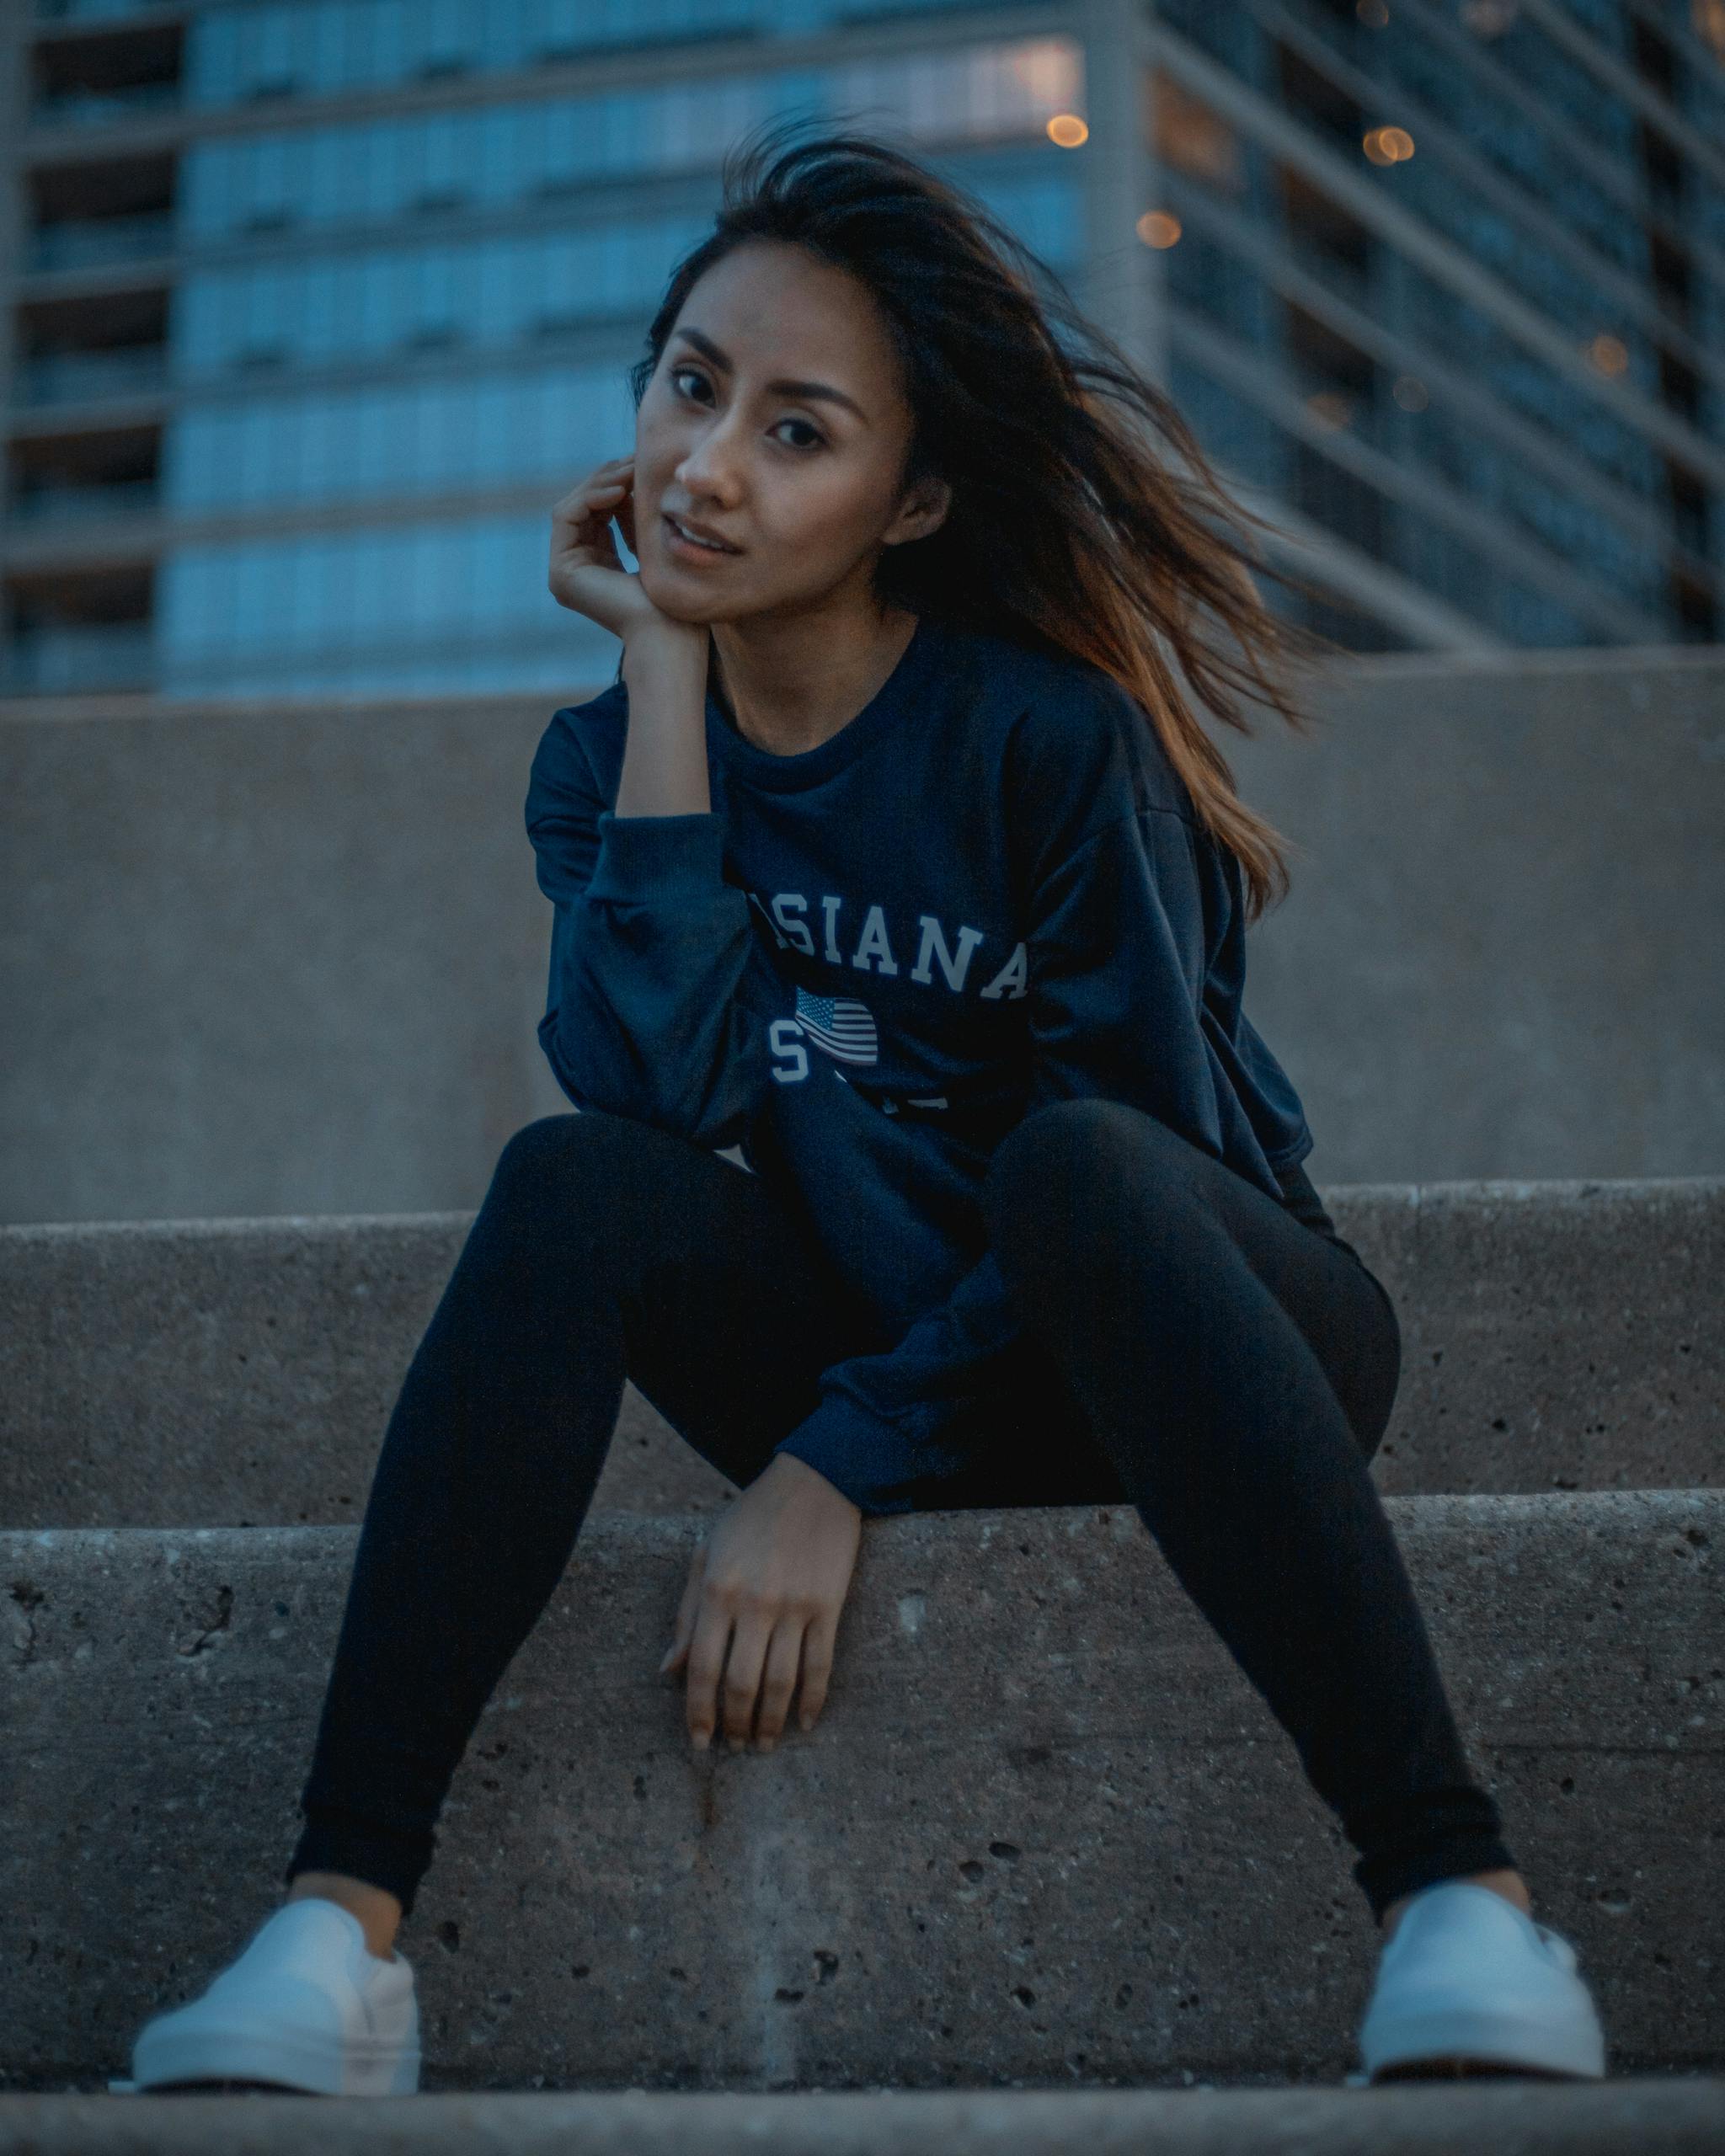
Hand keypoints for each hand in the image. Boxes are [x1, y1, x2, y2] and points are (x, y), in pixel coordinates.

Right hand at [548, 454, 692, 641]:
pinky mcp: (560, 572)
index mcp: (596, 566)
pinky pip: (567, 516)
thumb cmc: (674, 601)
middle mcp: (575, 569)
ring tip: (631, 472)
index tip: (642, 467)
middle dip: (609, 479)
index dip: (617, 484)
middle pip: (583, 507)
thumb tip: (631, 479)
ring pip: (573, 506)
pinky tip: (621, 490)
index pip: (598, 512)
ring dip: (602, 483)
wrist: (670, 635)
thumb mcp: (652, 546)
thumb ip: (635, 518)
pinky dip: (592, 497)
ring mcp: (563, 572)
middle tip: (635, 460)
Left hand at [661, 1452, 862, 1751]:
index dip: (698, 1712)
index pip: (703, 1668)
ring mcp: (795, 1606)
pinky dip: (812, 1700)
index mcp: (717, 1590)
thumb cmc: (752, 1517)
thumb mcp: (707, 1553)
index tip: (699, 1742)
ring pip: (781, 1682)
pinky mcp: (829, 1606)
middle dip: (735, 1725)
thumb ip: (687, 1615)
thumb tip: (669, 1670)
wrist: (815, 1481)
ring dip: (771, 1721)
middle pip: (741, 1683)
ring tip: (764, 1743)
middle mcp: (755, 1602)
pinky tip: (805, 1722)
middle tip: (735, 1747)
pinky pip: (820, 1664)